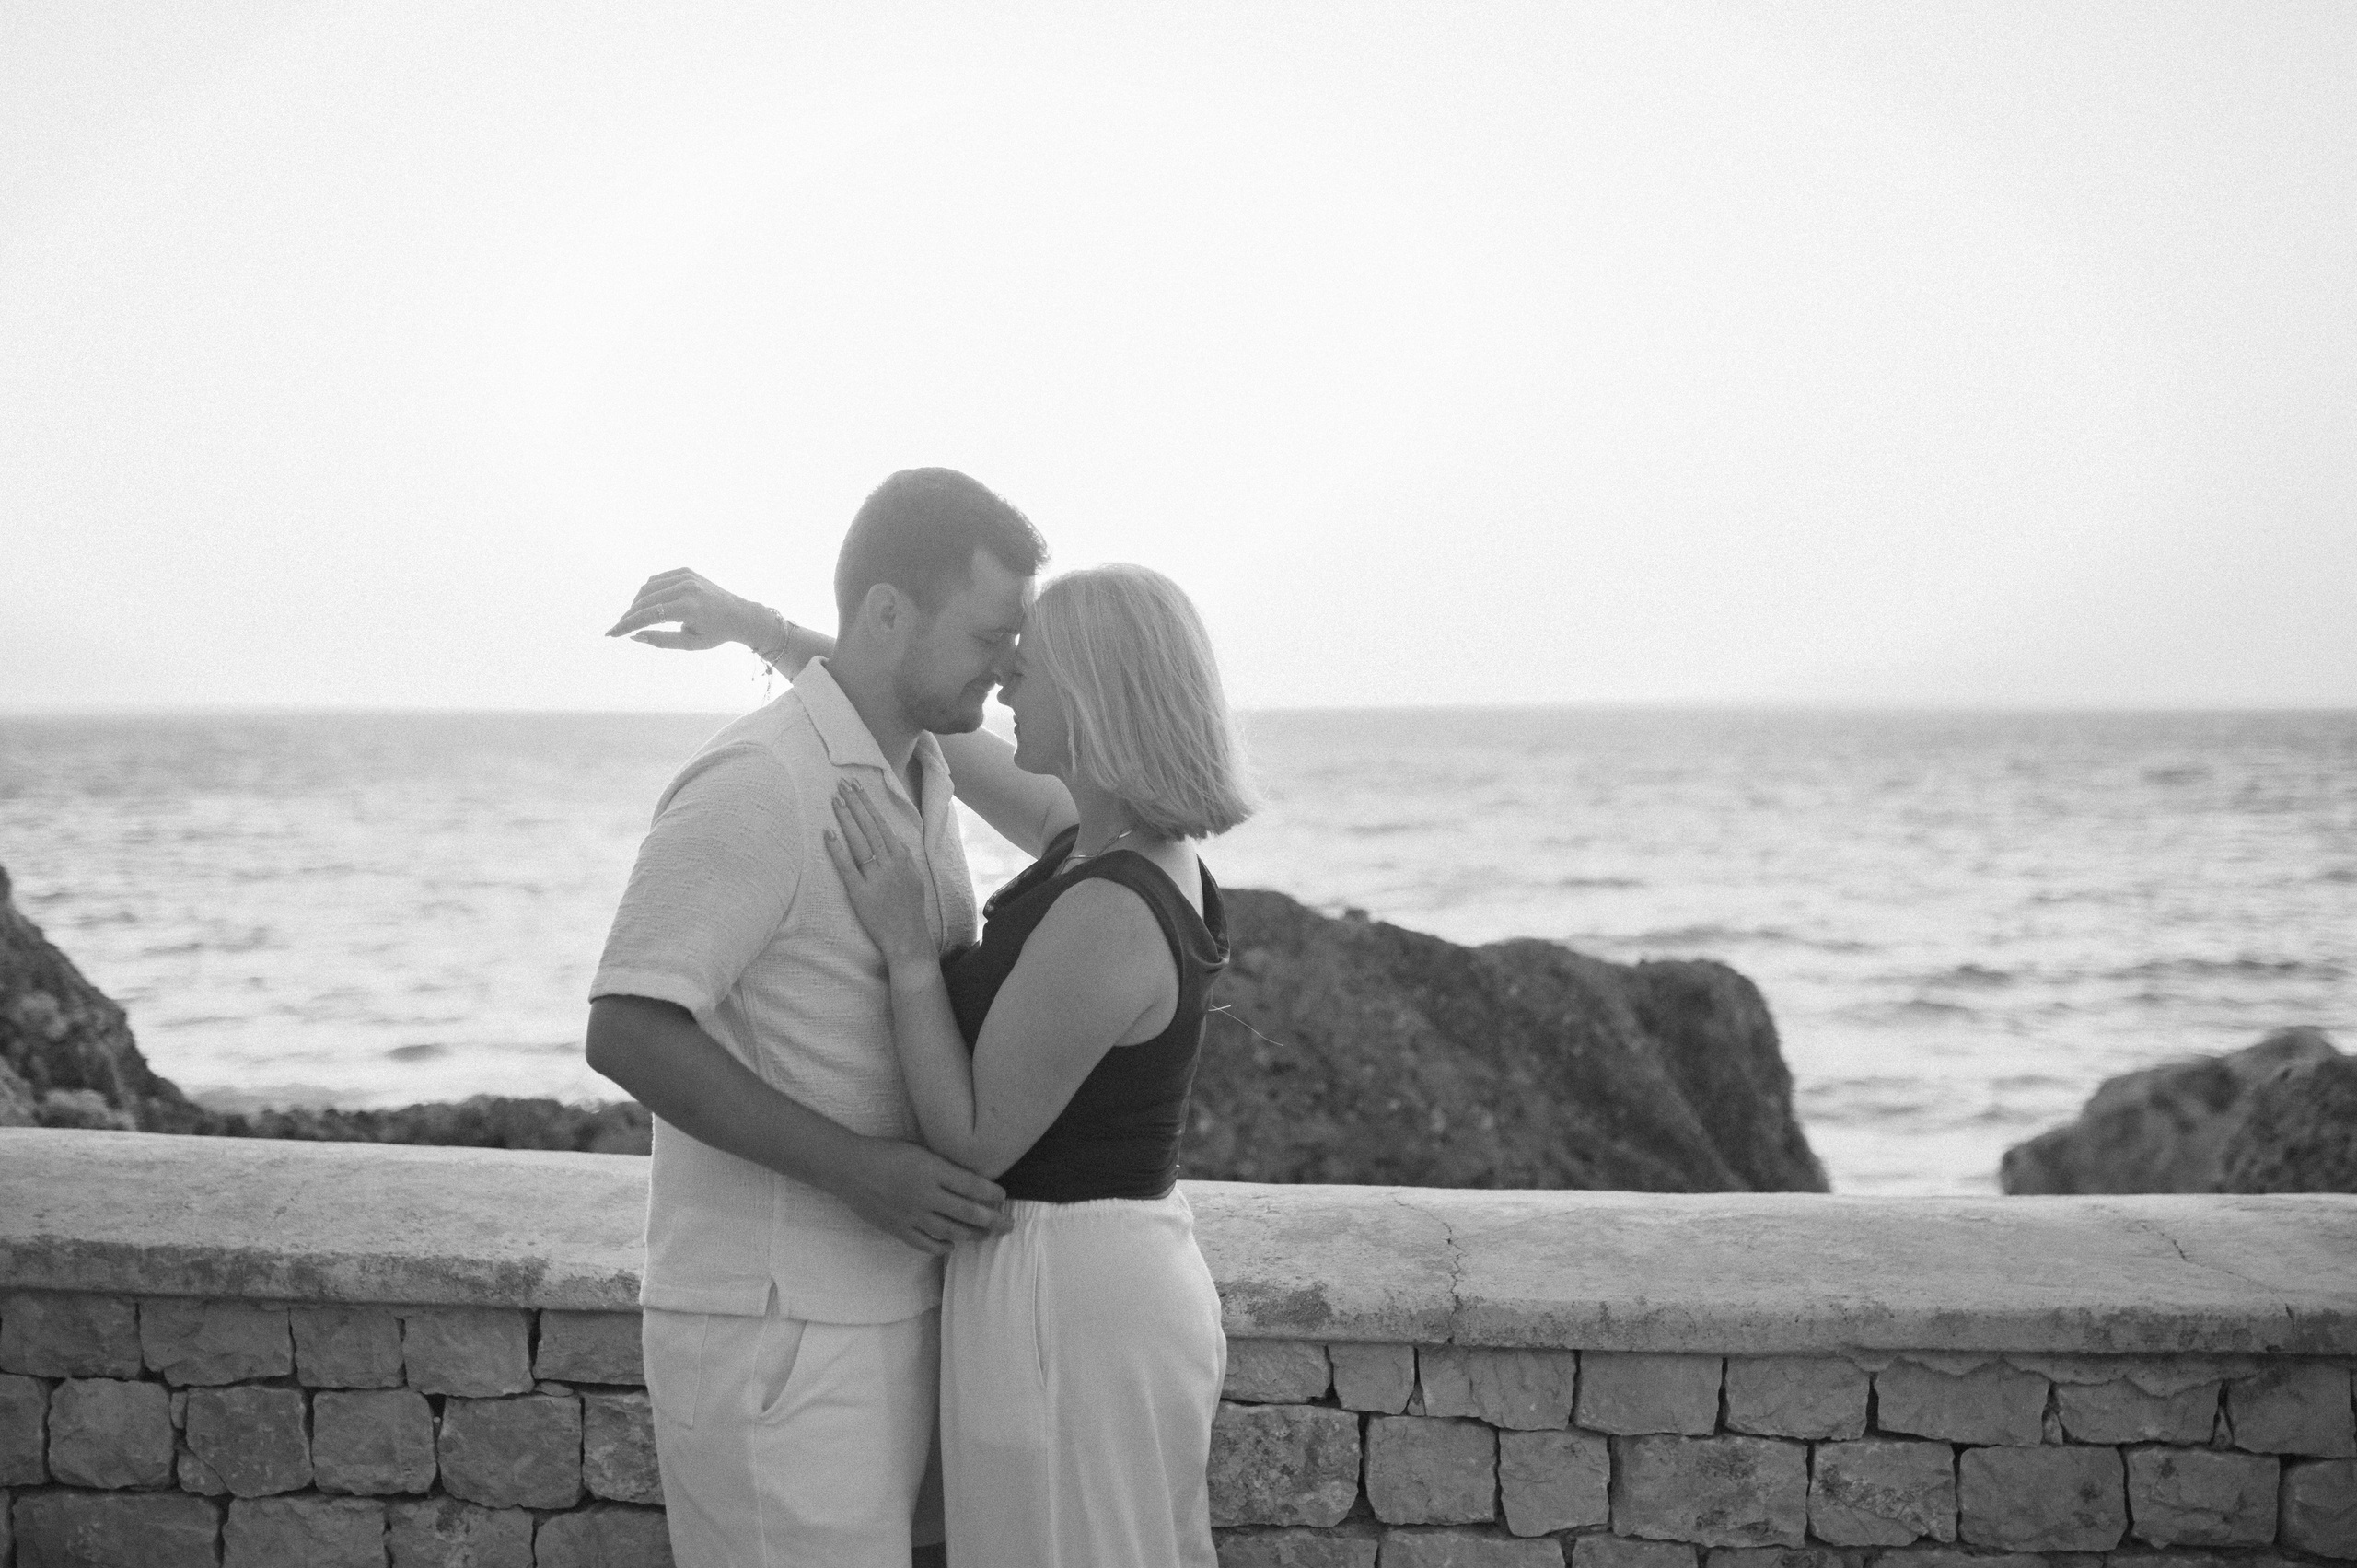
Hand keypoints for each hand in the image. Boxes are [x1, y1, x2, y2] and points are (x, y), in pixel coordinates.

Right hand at [604, 568, 771, 649]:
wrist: (739, 615)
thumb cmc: (715, 634)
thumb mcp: (690, 644)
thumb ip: (661, 640)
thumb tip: (634, 635)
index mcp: (689, 608)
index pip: (648, 616)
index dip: (626, 625)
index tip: (610, 634)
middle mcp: (686, 587)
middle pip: (645, 600)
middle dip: (629, 615)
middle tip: (618, 628)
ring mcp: (686, 576)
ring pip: (648, 588)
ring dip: (637, 603)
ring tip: (634, 619)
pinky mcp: (686, 570)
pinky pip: (658, 580)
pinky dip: (649, 591)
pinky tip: (648, 604)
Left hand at [824, 778, 934, 965]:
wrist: (907, 937)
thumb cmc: (910, 909)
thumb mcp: (914, 878)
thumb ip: (904, 857)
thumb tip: (894, 840)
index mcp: (902, 857)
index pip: (882, 824)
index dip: (868, 804)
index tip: (857, 788)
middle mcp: (890, 863)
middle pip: (870, 827)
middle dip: (856, 803)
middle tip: (842, 784)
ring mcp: (875, 877)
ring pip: (859, 841)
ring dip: (847, 819)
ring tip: (835, 800)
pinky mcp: (861, 893)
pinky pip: (847, 867)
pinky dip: (837, 850)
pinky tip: (827, 834)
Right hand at [840, 1137, 1006, 1253]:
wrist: (850, 1169)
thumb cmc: (885, 1153)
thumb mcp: (920, 1151)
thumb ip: (943, 1167)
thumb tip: (971, 1182)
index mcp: (932, 1170)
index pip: (971, 1185)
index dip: (991, 1194)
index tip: (1004, 1197)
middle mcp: (925, 1194)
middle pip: (968, 1212)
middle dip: (993, 1220)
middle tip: (1009, 1225)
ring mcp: (912, 1215)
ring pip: (951, 1231)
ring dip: (973, 1235)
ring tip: (987, 1235)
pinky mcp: (898, 1229)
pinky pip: (926, 1243)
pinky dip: (942, 1247)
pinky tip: (953, 1246)